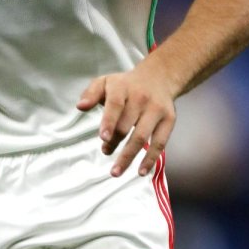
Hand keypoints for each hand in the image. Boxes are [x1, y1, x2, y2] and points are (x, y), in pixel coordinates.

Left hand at [77, 63, 176, 177]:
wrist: (159, 77)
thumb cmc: (125, 84)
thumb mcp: (105, 82)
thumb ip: (91, 94)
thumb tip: (80, 106)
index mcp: (123, 88)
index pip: (116, 105)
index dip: (109, 122)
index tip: (103, 138)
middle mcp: (141, 98)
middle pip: (127, 124)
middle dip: (115, 142)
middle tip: (105, 152)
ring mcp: (156, 110)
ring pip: (142, 137)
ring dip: (129, 156)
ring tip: (116, 171)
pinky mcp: (169, 120)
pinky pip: (160, 143)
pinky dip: (150, 159)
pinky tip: (141, 172)